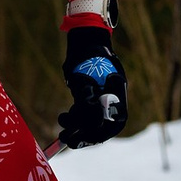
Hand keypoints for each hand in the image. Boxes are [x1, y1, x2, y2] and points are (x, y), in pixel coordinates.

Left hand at [57, 25, 127, 147]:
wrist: (85, 42)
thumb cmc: (87, 57)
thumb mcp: (86, 80)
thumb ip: (88, 102)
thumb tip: (92, 124)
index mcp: (118, 94)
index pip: (115, 122)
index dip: (100, 133)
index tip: (82, 137)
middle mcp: (113, 99)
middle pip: (102, 126)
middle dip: (85, 134)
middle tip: (67, 139)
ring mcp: (102, 99)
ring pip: (91, 122)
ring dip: (76, 125)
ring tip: (62, 119)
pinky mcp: (91, 98)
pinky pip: (85, 115)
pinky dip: (75, 118)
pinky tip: (65, 116)